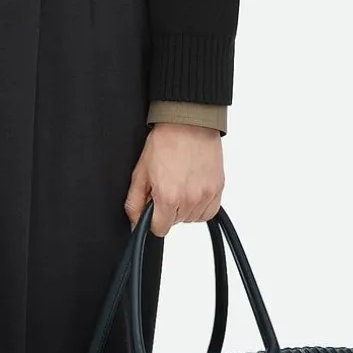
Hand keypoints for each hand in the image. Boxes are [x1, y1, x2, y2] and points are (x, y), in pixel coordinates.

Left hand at [125, 122, 224, 236]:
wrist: (189, 123)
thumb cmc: (165, 142)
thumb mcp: (140, 172)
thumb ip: (134, 202)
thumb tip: (134, 223)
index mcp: (168, 197)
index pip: (159, 229)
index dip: (153, 219)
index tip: (153, 206)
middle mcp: (190, 199)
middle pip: (175, 223)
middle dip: (168, 210)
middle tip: (166, 186)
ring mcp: (206, 195)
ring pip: (192, 218)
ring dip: (185, 208)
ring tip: (180, 185)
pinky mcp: (218, 189)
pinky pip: (208, 212)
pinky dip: (200, 206)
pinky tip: (193, 190)